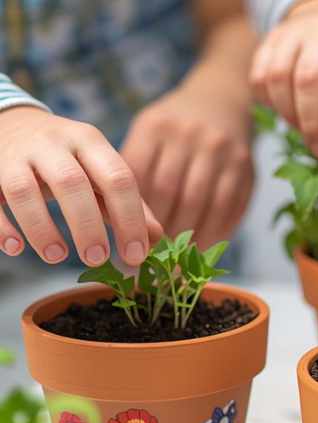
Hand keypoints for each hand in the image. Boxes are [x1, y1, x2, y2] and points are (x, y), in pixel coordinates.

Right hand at [0, 107, 160, 265]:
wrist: (11, 124)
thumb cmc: (69, 159)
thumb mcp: (100, 171)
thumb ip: (128, 203)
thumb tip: (158, 238)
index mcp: (90, 142)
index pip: (118, 178)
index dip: (130, 219)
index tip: (136, 255)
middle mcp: (53, 144)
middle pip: (71, 182)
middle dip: (86, 225)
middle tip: (97, 259)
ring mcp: (15, 155)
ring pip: (24, 190)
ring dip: (41, 227)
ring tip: (57, 257)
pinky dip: (2, 226)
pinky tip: (16, 249)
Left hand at [121, 70, 254, 249]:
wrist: (222, 99)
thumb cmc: (175, 127)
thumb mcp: (147, 133)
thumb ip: (135, 170)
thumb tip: (118, 225)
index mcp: (156, 126)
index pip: (139, 179)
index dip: (133, 215)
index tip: (127, 241)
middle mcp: (190, 135)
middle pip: (170, 192)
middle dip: (159, 230)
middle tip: (150, 259)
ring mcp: (222, 150)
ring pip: (200, 203)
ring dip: (187, 237)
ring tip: (176, 260)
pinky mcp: (246, 167)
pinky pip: (229, 208)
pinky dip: (215, 232)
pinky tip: (203, 248)